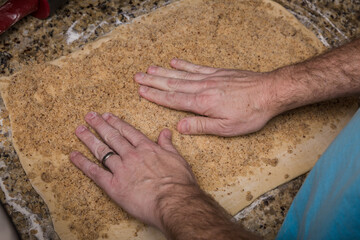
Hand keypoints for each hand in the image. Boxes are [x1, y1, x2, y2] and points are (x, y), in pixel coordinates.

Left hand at [70, 112, 198, 230]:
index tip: (107, 115)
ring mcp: (121, 169)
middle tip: (89, 116)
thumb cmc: (179, 182)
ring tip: (79, 129)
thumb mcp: (177, 159)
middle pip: (112, 137)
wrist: (174, 201)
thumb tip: (165, 132)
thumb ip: (167, 144)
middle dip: (99, 125)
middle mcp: (132, 155)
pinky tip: (73, 155)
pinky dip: (82, 163)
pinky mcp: (114, 185)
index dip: (116, 122)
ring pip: (102, 150)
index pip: (128, 131)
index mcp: (147, 148)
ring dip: (89, 139)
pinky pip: (94, 172)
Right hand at [134, 59, 277, 135]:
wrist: (270, 92)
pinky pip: (196, 67)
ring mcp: (210, 78)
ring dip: (163, 72)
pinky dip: (184, 65)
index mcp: (202, 103)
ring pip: (181, 74)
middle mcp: (202, 88)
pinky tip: (174, 62)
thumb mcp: (226, 128)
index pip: (173, 99)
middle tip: (137, 77)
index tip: (142, 91)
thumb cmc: (251, 113)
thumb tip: (179, 126)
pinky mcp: (218, 73)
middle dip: (153, 81)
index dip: (156, 96)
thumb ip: (201, 126)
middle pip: (172, 84)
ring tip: (149, 69)